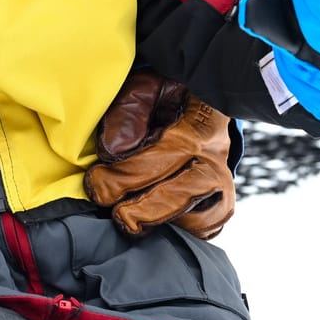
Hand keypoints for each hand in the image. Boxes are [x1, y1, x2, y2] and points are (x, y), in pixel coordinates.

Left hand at [84, 69, 236, 239]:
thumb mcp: (145, 87)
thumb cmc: (168, 94)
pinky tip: (155, 224)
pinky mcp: (221, 201)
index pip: (164, 156)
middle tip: (116, 213)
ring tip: (132, 219)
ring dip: (164, 223)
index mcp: (200, 124)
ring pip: (200, 217)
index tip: (96, 181)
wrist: (204, 99)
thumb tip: (113, 151)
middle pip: (184, 193)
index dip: (126, 174)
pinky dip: (182, 232)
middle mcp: (216, 157)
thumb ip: (127, 113)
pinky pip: (208, 228)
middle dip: (145, 209)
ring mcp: (223, 182)